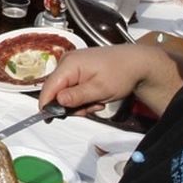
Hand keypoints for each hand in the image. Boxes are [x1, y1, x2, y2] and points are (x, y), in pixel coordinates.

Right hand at [39, 42, 182, 117]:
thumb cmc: (120, 74)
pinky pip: (72, 86)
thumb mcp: (100, 90)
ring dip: (79, 102)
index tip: (48, 120)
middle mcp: (66, 62)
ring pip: (65, 90)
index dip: (46, 105)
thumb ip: (76, 97)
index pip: (49, 87)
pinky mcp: (78, 68)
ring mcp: (72, 64)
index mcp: (69, 65)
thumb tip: (56, 102)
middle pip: (56, 90)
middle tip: (89, 109)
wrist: (136, 62)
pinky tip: (96, 96)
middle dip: (71, 105)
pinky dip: (82, 95)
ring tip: (97, 102)